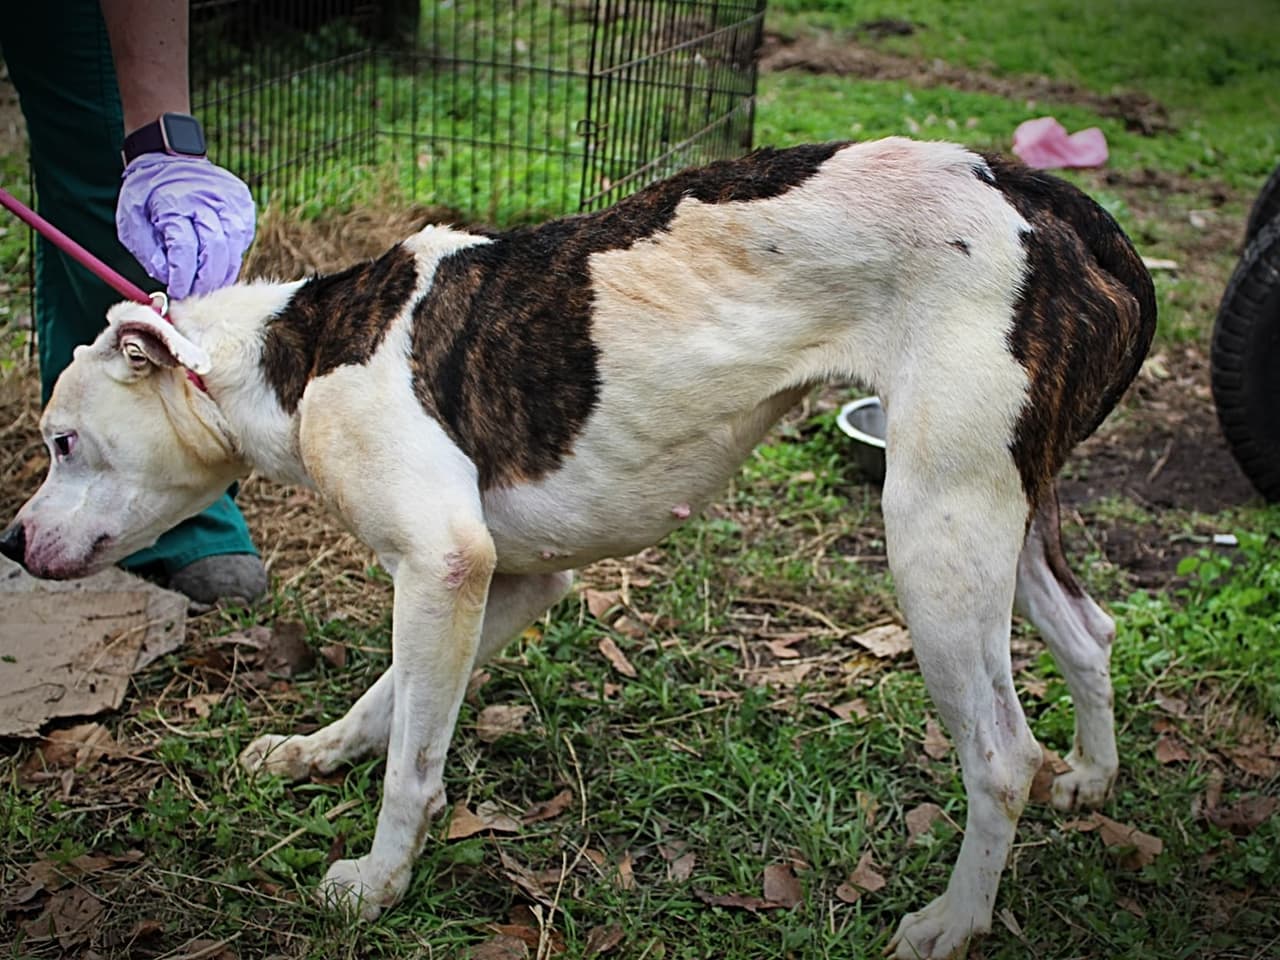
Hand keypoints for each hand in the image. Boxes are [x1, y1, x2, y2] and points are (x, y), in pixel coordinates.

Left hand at [116, 154, 255, 298]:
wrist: (169, 157)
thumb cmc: (148, 193)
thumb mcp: (132, 219)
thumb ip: (148, 251)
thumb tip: (168, 278)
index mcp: (174, 202)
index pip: (185, 249)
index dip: (183, 277)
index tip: (178, 291)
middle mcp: (207, 200)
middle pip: (216, 252)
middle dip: (206, 281)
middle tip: (195, 293)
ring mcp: (230, 201)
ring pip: (234, 249)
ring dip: (221, 272)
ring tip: (205, 281)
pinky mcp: (243, 205)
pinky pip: (242, 241)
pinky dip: (230, 255)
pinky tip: (215, 256)